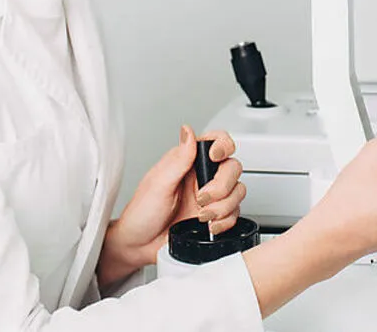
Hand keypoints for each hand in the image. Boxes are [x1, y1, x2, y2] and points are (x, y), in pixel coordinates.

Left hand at [98, 126, 243, 284]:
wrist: (139, 246)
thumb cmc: (141, 214)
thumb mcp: (158, 184)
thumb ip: (178, 159)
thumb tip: (188, 131)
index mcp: (188, 162)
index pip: (216, 141)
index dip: (223, 145)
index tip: (215, 157)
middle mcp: (201, 177)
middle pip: (232, 167)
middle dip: (222, 186)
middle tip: (202, 199)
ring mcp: (211, 197)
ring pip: (238, 191)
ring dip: (223, 207)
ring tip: (202, 216)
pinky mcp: (216, 216)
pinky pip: (235, 213)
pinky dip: (226, 221)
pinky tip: (209, 226)